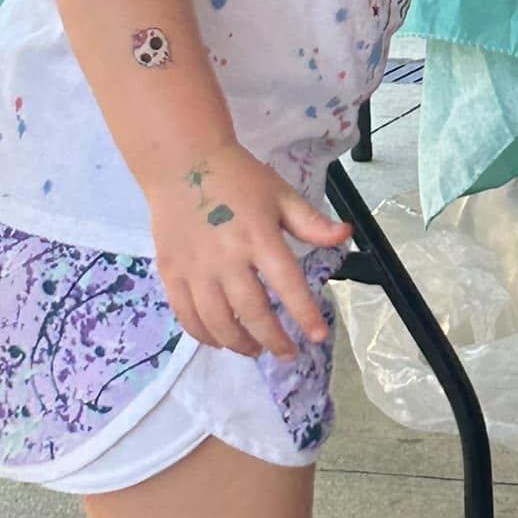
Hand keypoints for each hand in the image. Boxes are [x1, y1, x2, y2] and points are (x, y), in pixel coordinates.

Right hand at [148, 142, 350, 360]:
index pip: (287, 284)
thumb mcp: (280, 194)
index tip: (317, 337)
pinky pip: (187, 315)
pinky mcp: (171, 272)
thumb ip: (311, 222)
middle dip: (273, 340)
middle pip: (252, 312)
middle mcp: (227, 258)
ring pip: (218, 321)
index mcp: (259, 237)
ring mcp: (195, 268)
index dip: (304, 314)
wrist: (182, 162)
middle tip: (288, 354)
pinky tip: (219, 340)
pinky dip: (204, 335)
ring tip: (255, 351)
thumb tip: (346, 235)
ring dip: (239, 344)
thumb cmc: (237, 178)